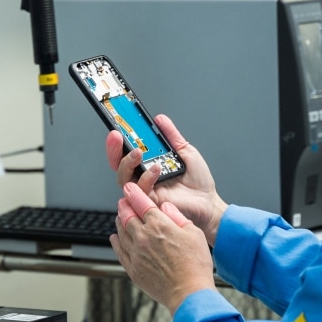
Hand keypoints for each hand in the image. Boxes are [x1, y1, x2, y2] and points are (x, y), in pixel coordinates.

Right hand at [105, 114, 227, 245]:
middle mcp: (142, 176)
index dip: (118, 140)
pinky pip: (140, 190)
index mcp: (147, 164)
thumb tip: (160, 119)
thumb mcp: (185, 151)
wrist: (208, 200)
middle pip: (118, 164)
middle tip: (116, 136)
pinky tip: (156, 168)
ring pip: (123, 177)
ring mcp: (144, 190)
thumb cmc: (197, 181)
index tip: (117, 127)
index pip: (126, 151)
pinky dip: (146, 177)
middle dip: (113, 149)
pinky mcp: (149, 202)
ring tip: (138, 151)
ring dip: (127, 162)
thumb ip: (171, 135)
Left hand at [111, 183, 215, 313]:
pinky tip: (115, 238)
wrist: (189, 293)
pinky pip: (119, 251)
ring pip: (120, 232)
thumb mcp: (194, 233)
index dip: (133, 193)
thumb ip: (177, 217)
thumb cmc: (195, 265)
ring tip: (120, 217)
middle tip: (124, 201)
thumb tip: (165, 207)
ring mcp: (136, 254)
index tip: (129, 188)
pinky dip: (115, 241)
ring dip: (119, 221)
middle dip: (124, 206)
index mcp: (159, 225)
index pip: (141, 203)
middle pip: (127, 216)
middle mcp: (143, 238)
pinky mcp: (133, 269)